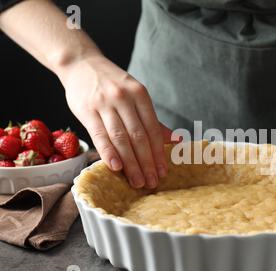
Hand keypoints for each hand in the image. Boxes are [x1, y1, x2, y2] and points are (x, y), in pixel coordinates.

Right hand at [60, 55, 172, 188]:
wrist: (80, 63)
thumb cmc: (112, 84)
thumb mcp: (135, 95)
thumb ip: (152, 119)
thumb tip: (175, 139)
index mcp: (140, 94)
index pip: (153, 129)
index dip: (159, 153)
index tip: (163, 171)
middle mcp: (124, 98)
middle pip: (139, 137)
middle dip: (147, 162)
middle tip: (152, 182)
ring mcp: (105, 104)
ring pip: (121, 138)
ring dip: (131, 163)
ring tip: (137, 181)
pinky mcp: (87, 110)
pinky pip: (100, 135)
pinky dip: (108, 152)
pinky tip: (116, 167)